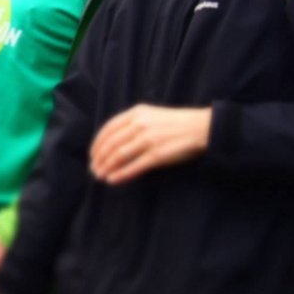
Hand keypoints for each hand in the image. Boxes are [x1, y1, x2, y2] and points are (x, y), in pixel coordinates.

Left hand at [89, 105, 211, 184]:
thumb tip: (114, 141)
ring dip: (107, 167)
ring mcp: (148, 139)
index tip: (92, 155)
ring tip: (100, 176)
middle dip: (99, 158)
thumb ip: (133, 123)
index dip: (97, 144)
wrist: (201, 127)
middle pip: (111, 143)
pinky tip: (113, 180)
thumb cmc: (176, 123)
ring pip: (119, 155)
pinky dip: (121, 174)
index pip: (108, 128)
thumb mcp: (152, 115)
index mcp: (137, 113)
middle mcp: (140, 124)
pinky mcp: (158, 154)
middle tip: (94, 169)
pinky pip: (134, 166)